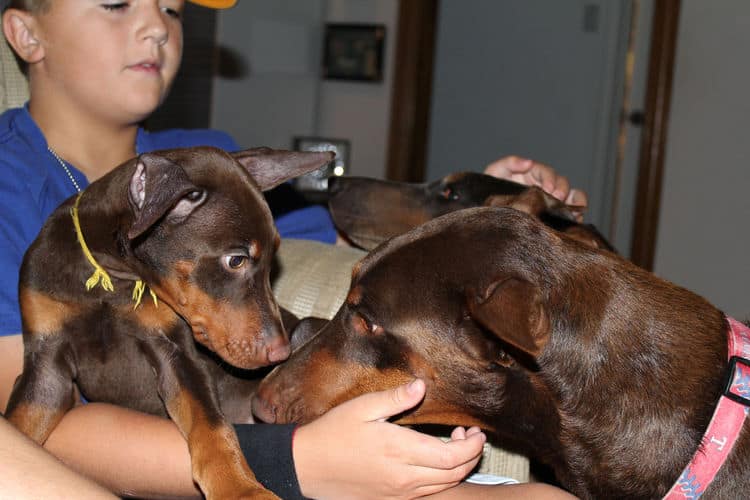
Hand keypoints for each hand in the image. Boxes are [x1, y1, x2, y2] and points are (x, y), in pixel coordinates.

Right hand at [293, 379, 485, 499]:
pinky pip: (427, 494)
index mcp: (400, 451)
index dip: (472, 446)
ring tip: (454, 446)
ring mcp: (398, 493)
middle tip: (469, 435)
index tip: (475, 431)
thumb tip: (422, 386)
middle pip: (455, 474)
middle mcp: (404, 478)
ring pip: (443, 487)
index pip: (453, 457)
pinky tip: (433, 461)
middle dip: (471, 456)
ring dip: (457, 468)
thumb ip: (395, 398)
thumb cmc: (333, 433)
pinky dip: (441, 479)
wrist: (307, 466)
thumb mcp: (362, 407)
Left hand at [484, 156, 587, 207]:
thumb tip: (529, 162)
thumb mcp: (495, 172)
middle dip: (562, 189)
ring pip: (573, 195)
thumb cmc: (489, 190)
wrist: (486, 212)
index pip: (546, 172)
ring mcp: (551, 200)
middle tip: (556, 198)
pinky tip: (575, 220)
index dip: (549, 178)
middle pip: (562, 183)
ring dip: (576, 200)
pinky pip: (573, 212)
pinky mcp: (554, 216)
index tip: (547, 188)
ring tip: (572, 210)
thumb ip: (510, 163)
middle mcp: (544, 185)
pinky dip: (577, 214)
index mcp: (532, 174)